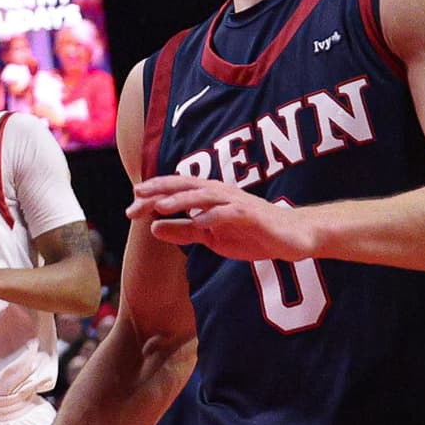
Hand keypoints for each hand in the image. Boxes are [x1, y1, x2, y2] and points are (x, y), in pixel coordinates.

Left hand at [130, 174, 316, 262]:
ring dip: (181, 200)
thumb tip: (153, 229)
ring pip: (205, 196)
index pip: (176, 191)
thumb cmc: (252, 233)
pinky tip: (200, 222)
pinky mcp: (253, 215)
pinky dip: (215, 216)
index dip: (153, 196)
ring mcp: (238, 203)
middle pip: (186, 187)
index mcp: (209, 197)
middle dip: (160, 192)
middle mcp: (221, 194)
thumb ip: (184, 231)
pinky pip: (231, 213)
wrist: (294, 237)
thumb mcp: (212, 237)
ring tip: (159, 206)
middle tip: (136, 198)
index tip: (130, 206)